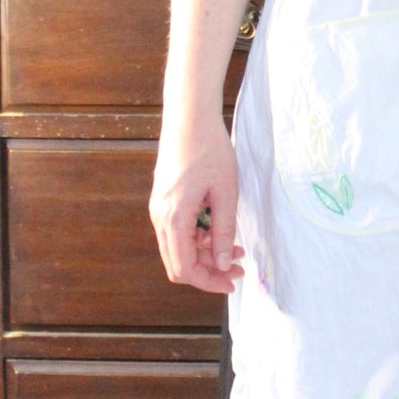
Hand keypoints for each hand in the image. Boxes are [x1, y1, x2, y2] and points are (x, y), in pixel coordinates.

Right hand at [149, 115, 244, 291]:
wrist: (189, 117)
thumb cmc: (210, 149)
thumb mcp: (226, 192)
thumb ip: (224, 231)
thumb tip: (225, 263)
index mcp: (173, 218)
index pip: (185, 268)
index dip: (209, 281)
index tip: (233, 282)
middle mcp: (159, 217)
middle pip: (179, 263)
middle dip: (209, 270)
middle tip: (239, 267)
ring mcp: (158, 208)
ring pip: (179, 248)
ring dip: (206, 254)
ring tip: (237, 248)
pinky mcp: (163, 200)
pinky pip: (178, 231)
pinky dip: (198, 238)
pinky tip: (220, 230)